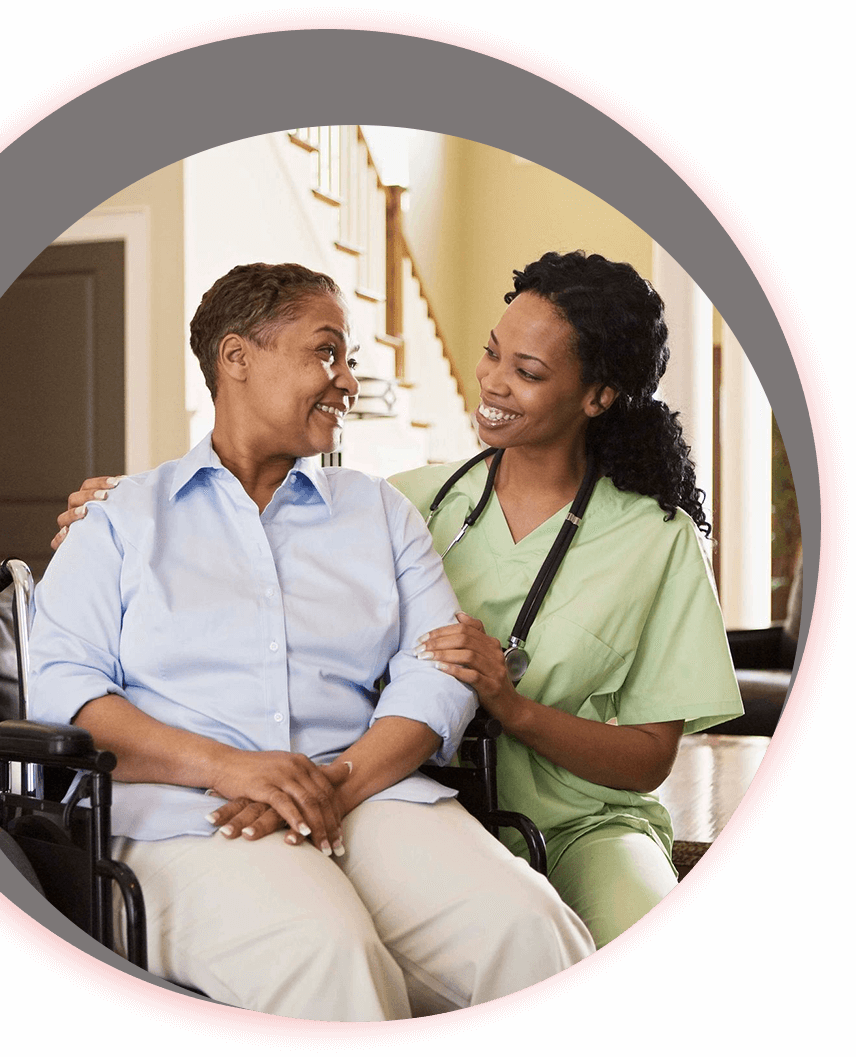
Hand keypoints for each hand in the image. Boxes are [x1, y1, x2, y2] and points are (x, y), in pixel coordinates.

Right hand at [51, 475, 123, 549]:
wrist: (112, 555)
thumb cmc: (118, 529)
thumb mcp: (121, 514)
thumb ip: (121, 500)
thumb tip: (128, 482)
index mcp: (86, 501)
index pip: (88, 486)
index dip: (100, 483)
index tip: (116, 483)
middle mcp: (75, 512)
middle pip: (75, 498)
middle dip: (89, 495)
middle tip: (105, 496)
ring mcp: (69, 528)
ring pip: (63, 518)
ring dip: (73, 513)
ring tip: (85, 511)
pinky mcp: (67, 546)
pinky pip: (57, 542)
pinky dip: (60, 537)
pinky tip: (68, 532)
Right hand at [209, 751, 351, 854]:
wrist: (225, 764)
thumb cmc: (257, 770)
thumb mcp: (288, 768)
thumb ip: (314, 774)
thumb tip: (349, 768)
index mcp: (303, 763)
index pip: (328, 791)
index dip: (336, 815)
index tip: (340, 838)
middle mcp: (296, 766)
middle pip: (321, 798)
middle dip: (330, 826)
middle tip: (335, 849)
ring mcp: (281, 774)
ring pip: (307, 802)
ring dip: (317, 827)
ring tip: (323, 848)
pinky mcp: (264, 785)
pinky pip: (284, 804)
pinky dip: (296, 819)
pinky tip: (302, 834)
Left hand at [416, 613, 525, 727]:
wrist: (510, 706)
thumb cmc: (492, 680)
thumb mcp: (485, 655)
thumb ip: (474, 635)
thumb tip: (459, 615)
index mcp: (491, 643)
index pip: (464, 629)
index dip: (441, 631)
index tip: (423, 638)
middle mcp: (494, 653)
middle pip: (464, 639)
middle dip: (438, 642)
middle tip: (420, 648)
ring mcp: (495, 670)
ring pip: (467, 655)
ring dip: (443, 655)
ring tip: (426, 658)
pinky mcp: (492, 686)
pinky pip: (472, 675)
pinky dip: (454, 670)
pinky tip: (440, 668)